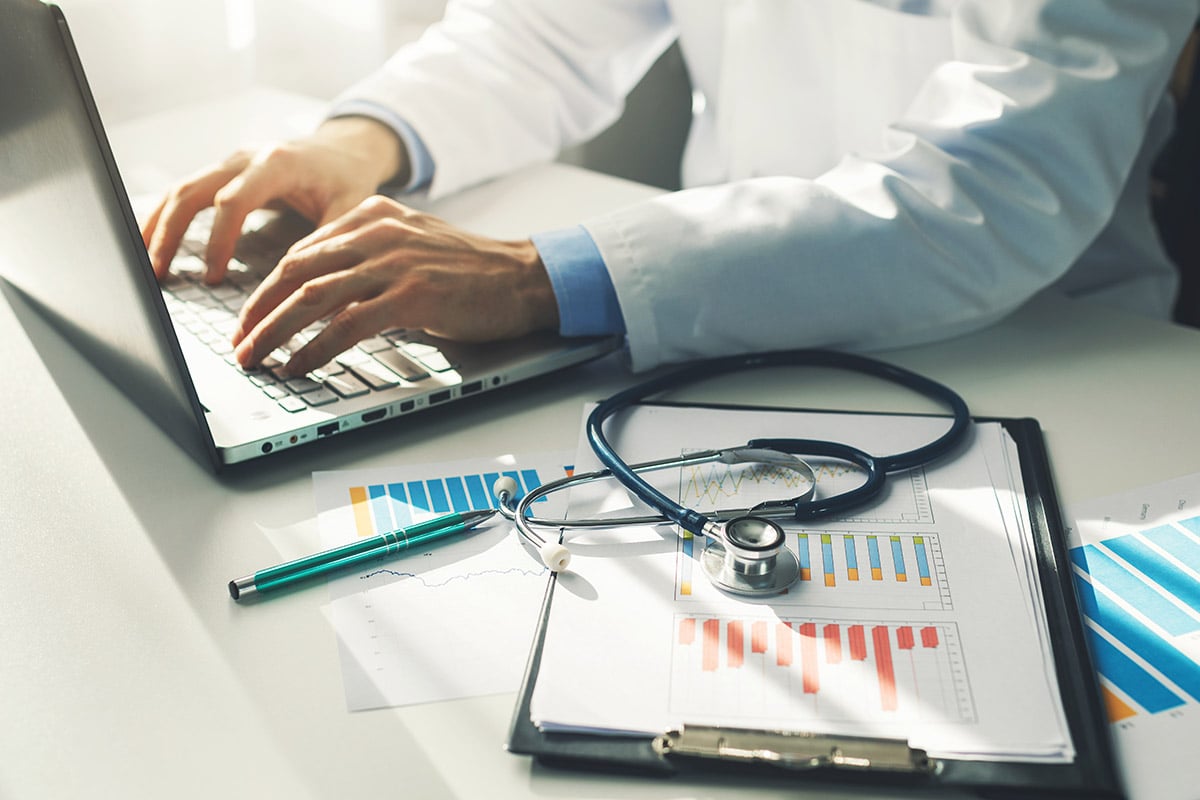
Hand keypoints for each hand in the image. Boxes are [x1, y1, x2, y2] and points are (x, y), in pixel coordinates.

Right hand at [140, 116, 406, 283]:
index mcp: (277, 164)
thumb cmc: (347, 180)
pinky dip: (164, 217)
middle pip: (192, 191)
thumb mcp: (350, 208)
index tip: (214, 277)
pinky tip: (149, 243)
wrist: (344, 150)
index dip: (219, 240)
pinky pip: (184, 192)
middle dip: (170, 233)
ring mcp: (229, 163)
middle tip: (157, 274)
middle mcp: (245, 158)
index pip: (234, 201)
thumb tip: (307, 285)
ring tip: (143, 265)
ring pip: (180, 189)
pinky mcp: (222, 173)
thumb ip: (330, 241)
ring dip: (157, 226)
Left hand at [231, 195, 559, 375]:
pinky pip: (347, 324)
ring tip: (256, 358)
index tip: (250, 318)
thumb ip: (370, 258)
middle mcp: (378, 233)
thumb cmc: (473, 271)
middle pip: (297, 271)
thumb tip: (325, 295)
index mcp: (373, 215)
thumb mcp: (414, 246)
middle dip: (259, 310)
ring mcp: (394, 263)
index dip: (269, 288)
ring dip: (276, 332)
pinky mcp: (411, 296)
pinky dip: (315, 348)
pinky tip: (299, 365)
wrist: (525, 278)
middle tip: (239, 342)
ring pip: (313, 297)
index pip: (303, 251)